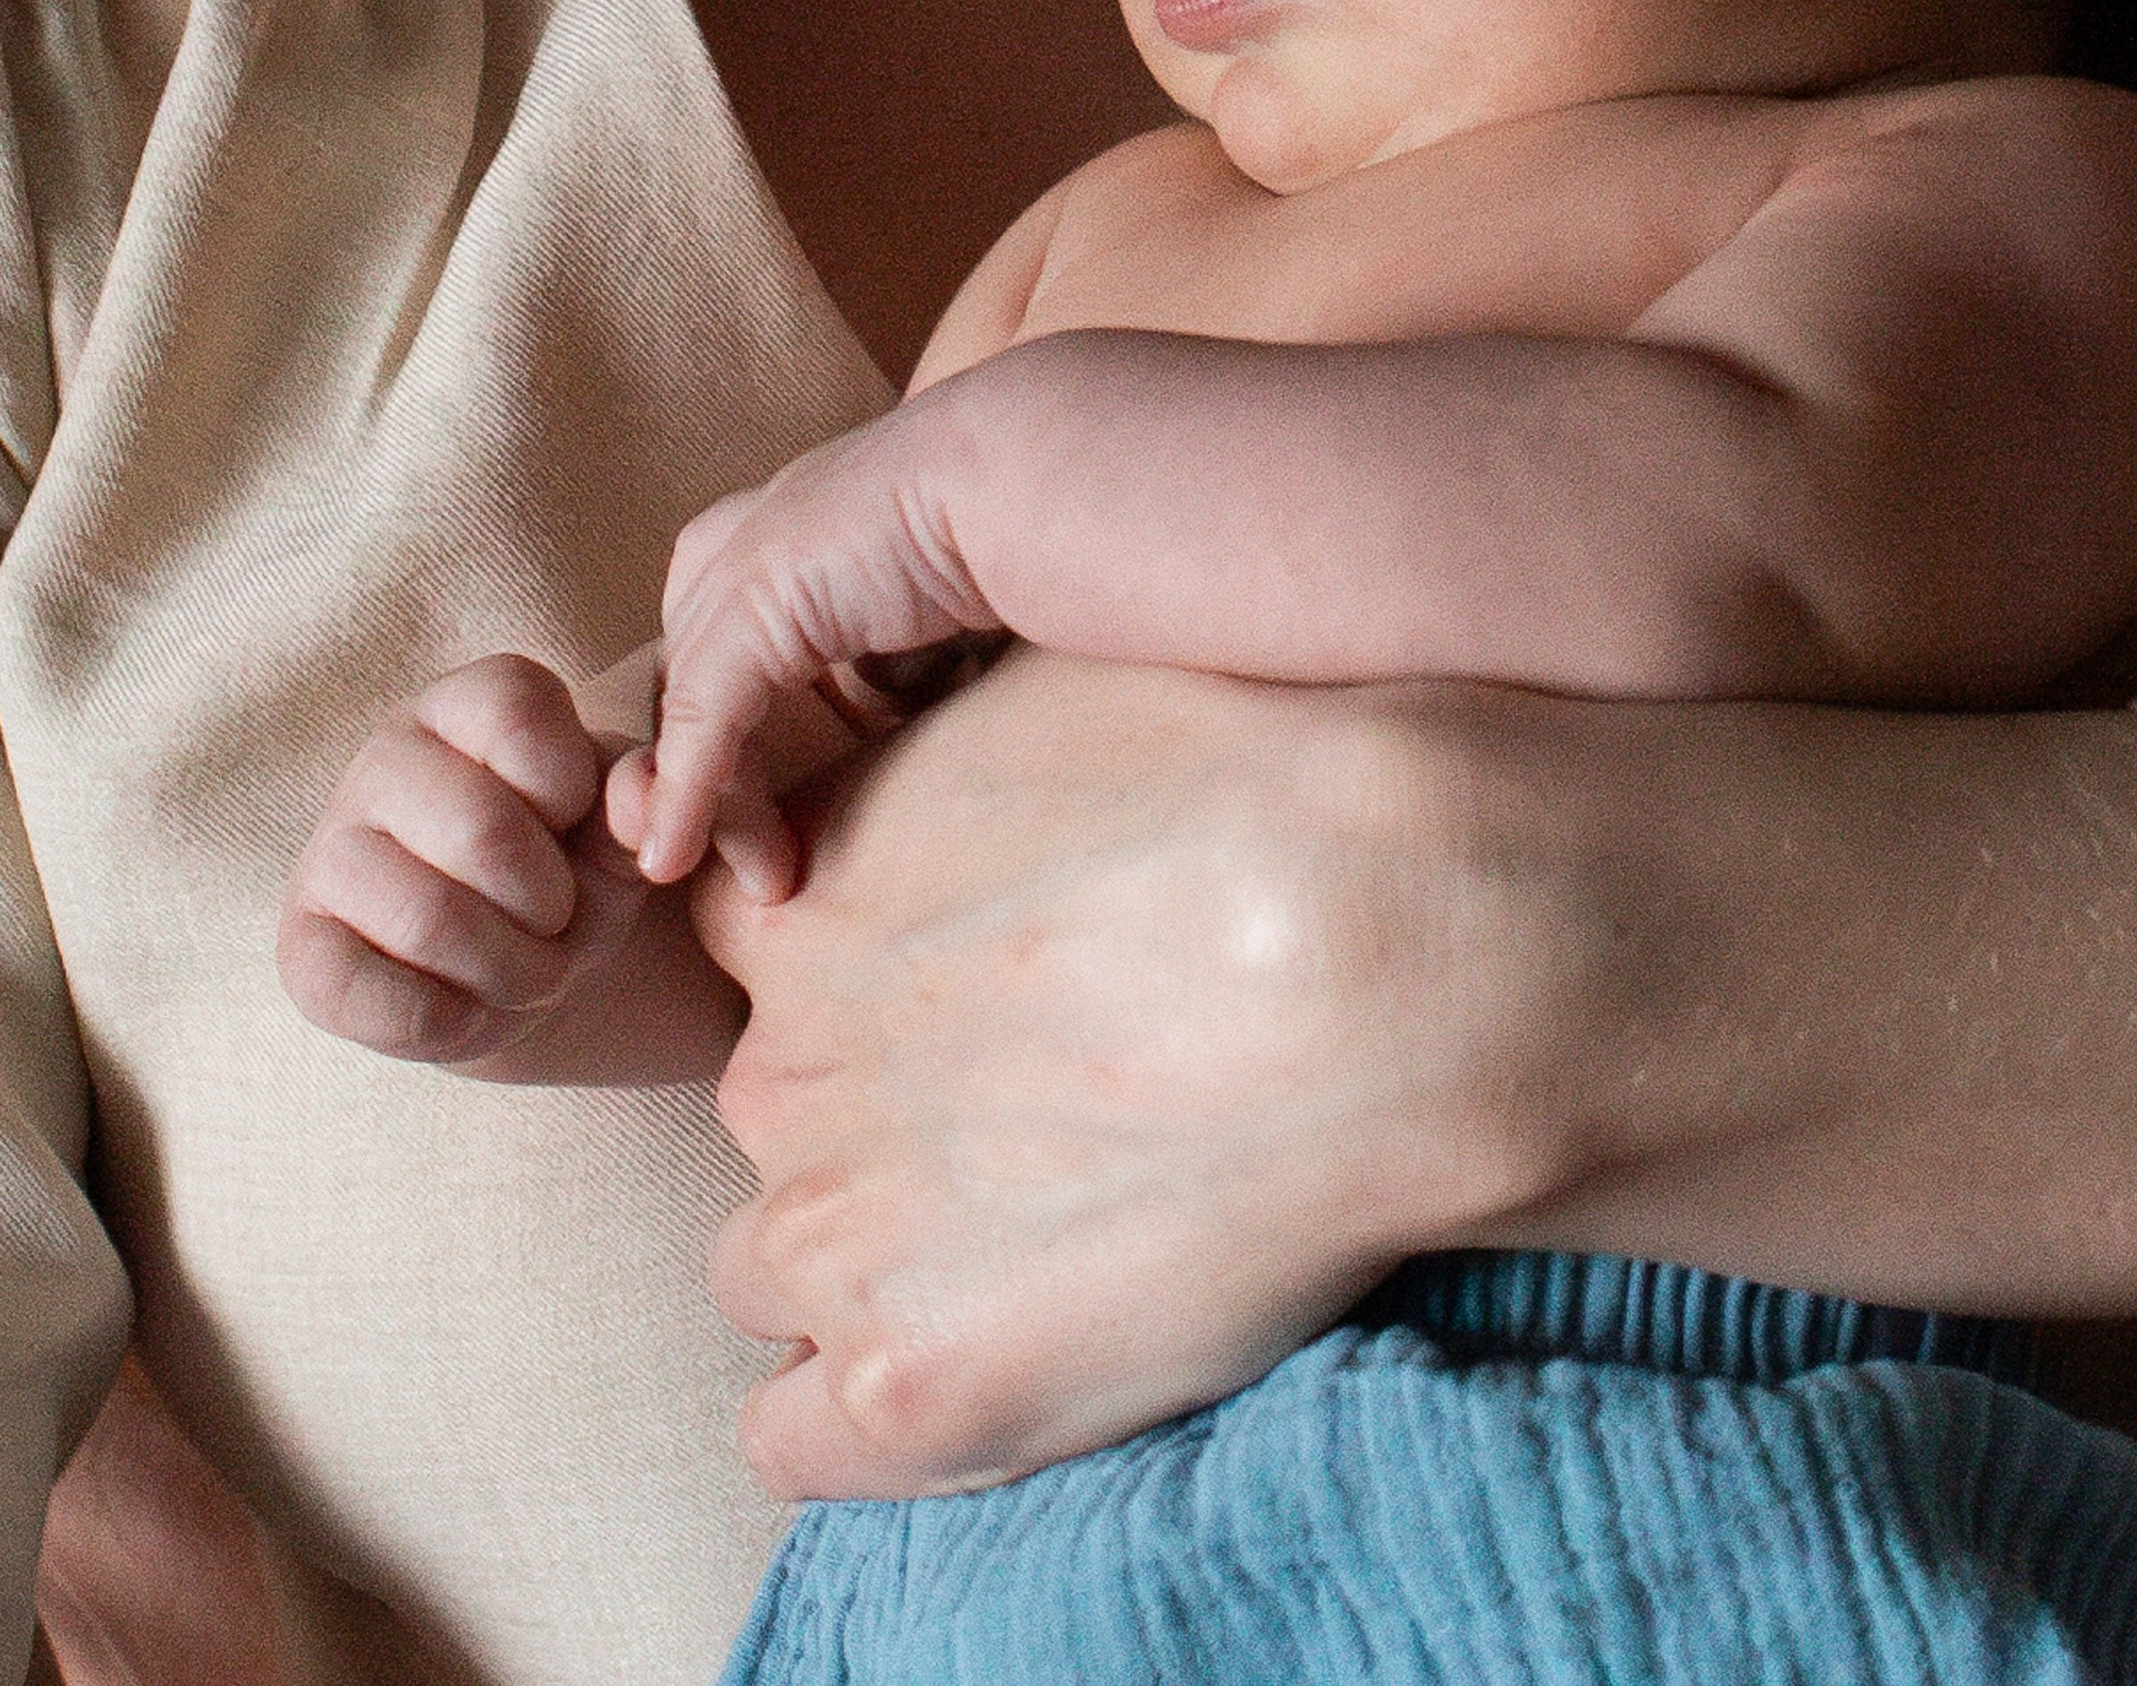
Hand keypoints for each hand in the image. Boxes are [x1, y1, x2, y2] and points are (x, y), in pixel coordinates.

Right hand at [278, 653, 687, 1075]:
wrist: (517, 966)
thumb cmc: (572, 868)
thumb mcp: (622, 829)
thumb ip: (640, 798)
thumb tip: (640, 791)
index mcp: (467, 703)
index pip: (517, 713)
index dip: (570, 790)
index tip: (575, 827)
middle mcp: (386, 757)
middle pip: (479, 828)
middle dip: (549, 907)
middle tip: (560, 927)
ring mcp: (330, 848)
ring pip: (426, 917)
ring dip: (506, 971)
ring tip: (526, 973)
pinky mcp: (300, 942)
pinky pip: (356, 990)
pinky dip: (437, 1021)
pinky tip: (465, 1011)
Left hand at [612, 413, 998, 896]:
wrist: (1028, 483)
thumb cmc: (1013, 534)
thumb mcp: (924, 607)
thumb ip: (877, 650)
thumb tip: (888, 711)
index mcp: (784, 522)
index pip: (718, 650)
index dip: (728, 738)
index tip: (777, 817)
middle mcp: (746, 538)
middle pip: (691, 688)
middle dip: (712, 784)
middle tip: (764, 866)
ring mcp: (740, 568)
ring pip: (690, 716)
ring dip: (717, 812)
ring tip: (770, 879)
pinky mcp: (750, 610)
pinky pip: (699, 724)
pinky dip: (685, 798)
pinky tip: (673, 858)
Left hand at [691, 647, 1594, 1498]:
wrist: (1387, 954)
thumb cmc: (1256, 793)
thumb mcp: (1049, 699)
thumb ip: (939, 766)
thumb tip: (937, 789)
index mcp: (804, 902)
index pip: (749, 957)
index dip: (855, 975)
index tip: (966, 992)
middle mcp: (782, 1068)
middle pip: (776, 1113)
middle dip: (875, 1115)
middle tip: (1048, 1108)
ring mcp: (834, 1236)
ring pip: (775, 1271)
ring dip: (870, 1263)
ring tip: (1040, 1236)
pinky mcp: (908, 1388)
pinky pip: (793, 1437)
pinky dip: (861, 1412)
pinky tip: (980, 1355)